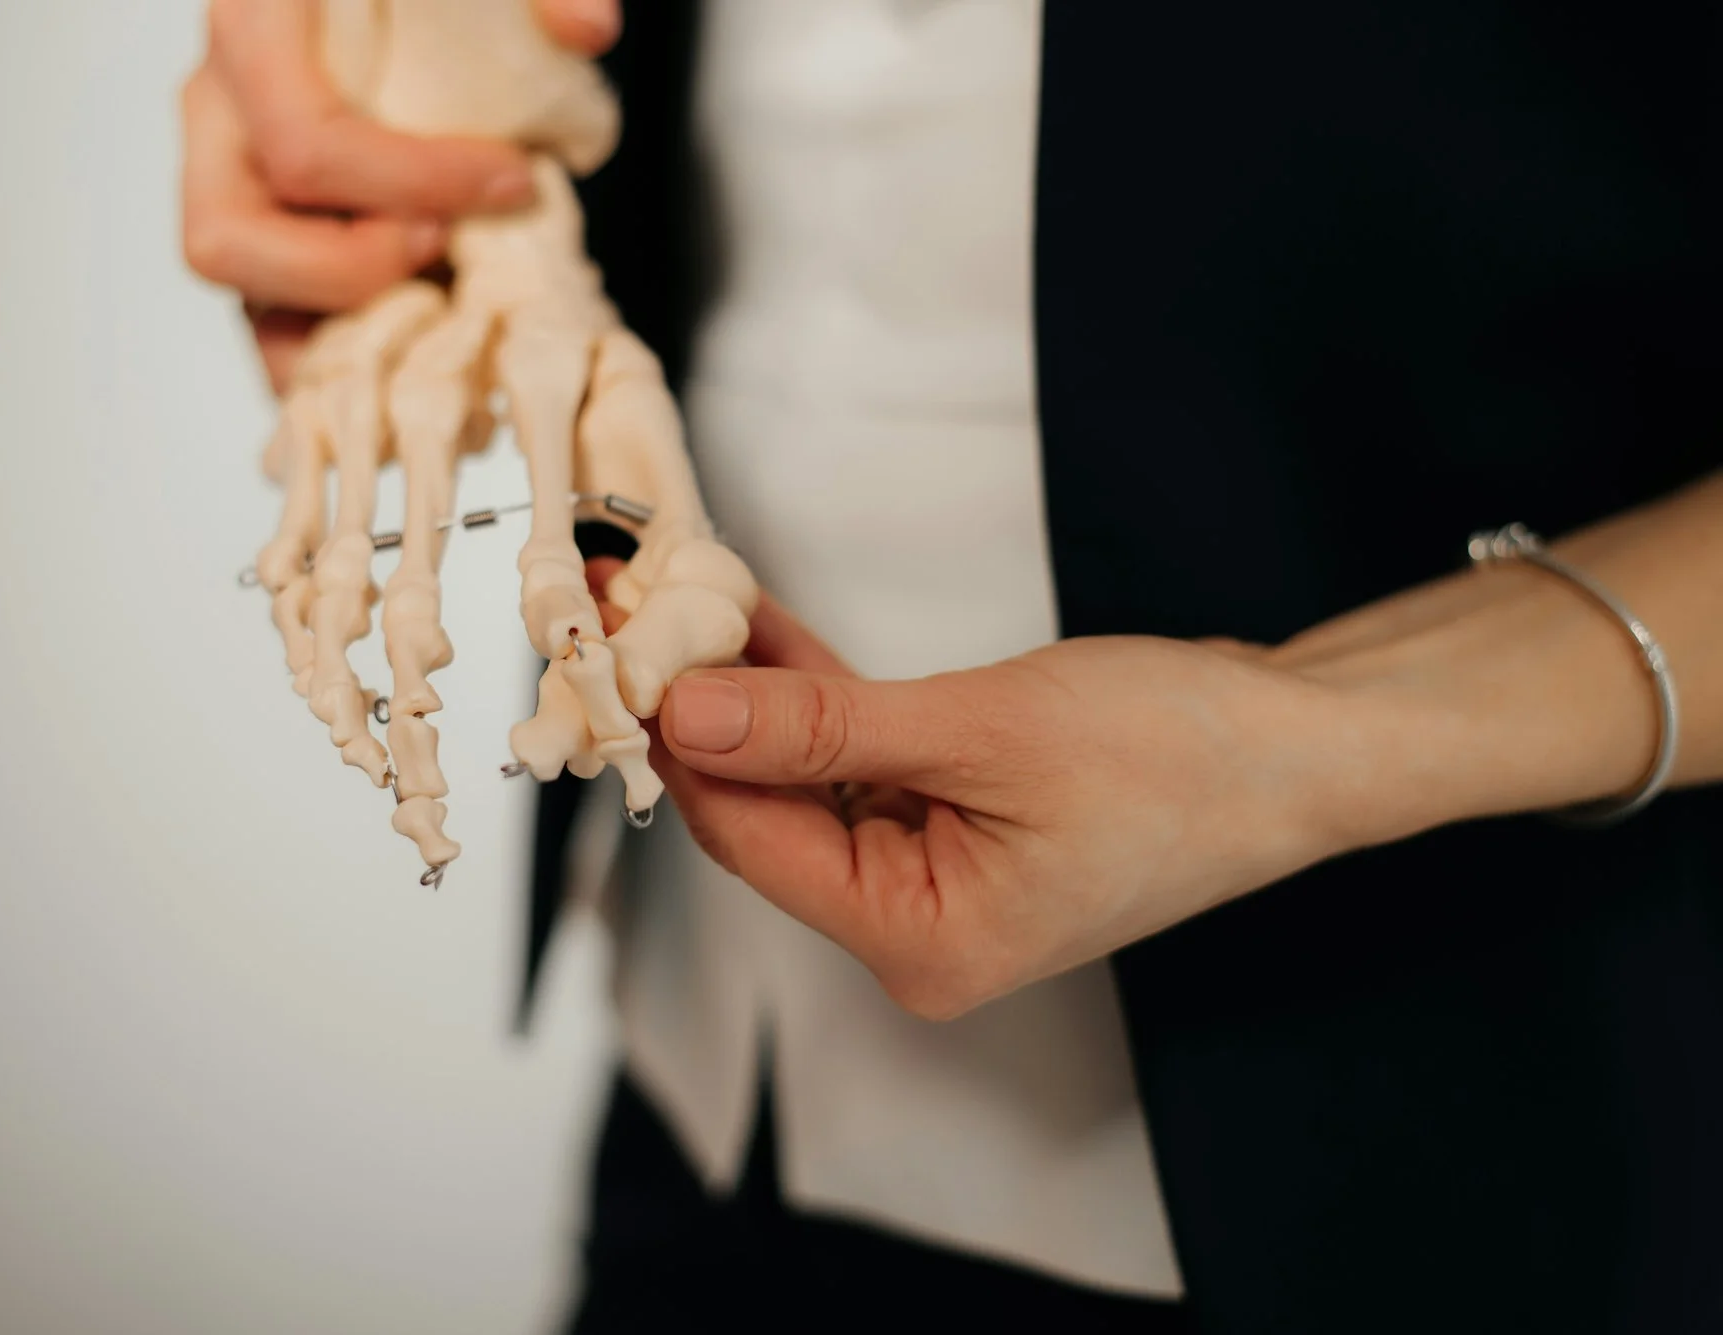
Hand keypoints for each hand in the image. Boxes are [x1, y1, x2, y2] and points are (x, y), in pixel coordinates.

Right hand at [180, 0, 621, 389]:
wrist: (391, 8)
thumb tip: (588, 28)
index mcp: (253, 31)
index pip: (306, 145)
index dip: (416, 183)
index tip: (515, 179)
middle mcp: (218, 119)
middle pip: (226, 242)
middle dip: (355, 271)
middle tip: (451, 248)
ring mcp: (230, 191)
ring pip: (245, 306)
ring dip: (346, 335)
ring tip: (449, 316)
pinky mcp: (265, 248)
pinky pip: (276, 336)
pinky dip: (346, 367)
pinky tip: (431, 364)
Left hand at [599, 473, 1722, 1022]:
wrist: (1300, 742)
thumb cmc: (1176, 754)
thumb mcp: (981, 730)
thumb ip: (822, 729)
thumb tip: (686, 714)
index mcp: (921, 943)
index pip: (753, 841)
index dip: (679, 744)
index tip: (620, 647)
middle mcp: (914, 930)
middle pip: (768, 813)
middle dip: (707, 709)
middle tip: (640, 603)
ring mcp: (933, 879)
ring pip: (805, 778)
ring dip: (754, 691)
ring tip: (683, 596)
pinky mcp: (954, 825)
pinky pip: (858, 760)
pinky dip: (815, 698)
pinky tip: (756, 626)